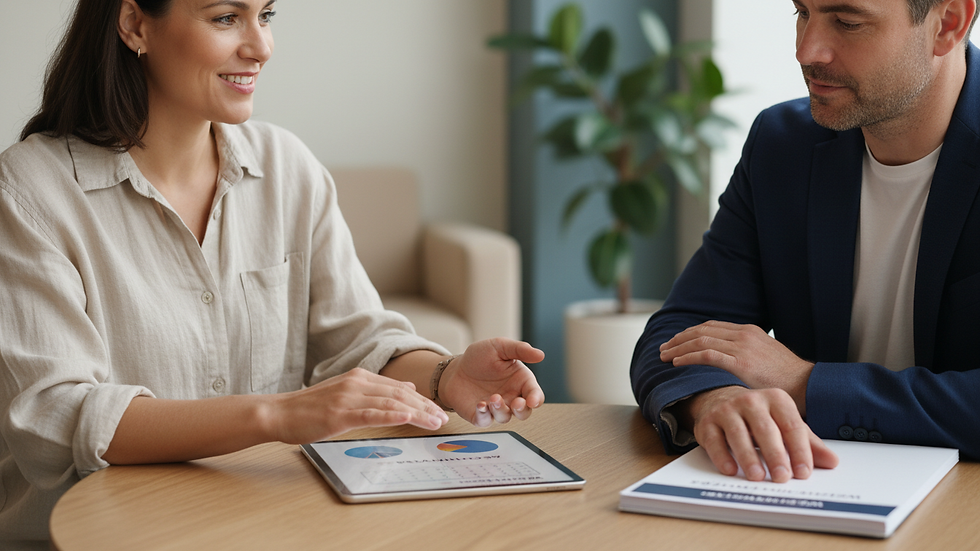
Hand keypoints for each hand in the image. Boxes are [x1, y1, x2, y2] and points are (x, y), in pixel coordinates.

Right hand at [267, 368, 448, 443]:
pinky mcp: (340, 413)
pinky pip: (372, 413)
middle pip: (399, 393)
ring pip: (390, 403)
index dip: (421, 399)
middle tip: (442, 418)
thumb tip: (406, 387)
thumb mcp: (347, 392)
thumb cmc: (311, 407)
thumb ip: (376, 390)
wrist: (279, 412)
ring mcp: (348, 397)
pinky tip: (408, 418)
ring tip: (434, 422)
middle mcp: (356, 383)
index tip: (437, 410)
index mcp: (359, 376)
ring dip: (417, 413)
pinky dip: (393, 415)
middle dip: (425, 406)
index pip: (398, 387)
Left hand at [440, 338, 545, 426]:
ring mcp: (495, 408)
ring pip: (505, 417)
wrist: (455, 369)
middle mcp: (510, 397)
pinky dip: (484, 415)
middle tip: (517, 403)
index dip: (536, 399)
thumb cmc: (479, 358)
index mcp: (520, 381)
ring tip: (493, 398)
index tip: (532, 400)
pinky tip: (480, 405)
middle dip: (522, 410)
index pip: (535, 394)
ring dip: (501, 410)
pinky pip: (485, 421)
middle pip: (524, 412)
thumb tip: (540, 354)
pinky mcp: (479, 416)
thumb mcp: (500, 347)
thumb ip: (520, 350)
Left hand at [660, 321, 813, 415]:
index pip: (712, 326)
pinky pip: (707, 354)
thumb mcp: (766, 357)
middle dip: (679, 338)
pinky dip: (688, 357)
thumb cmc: (788, 378)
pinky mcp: (741, 362)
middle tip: (664, 348)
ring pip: (700, 340)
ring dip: (678, 347)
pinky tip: (676, 362)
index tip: (676, 341)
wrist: (808, 385)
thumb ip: (747, 355)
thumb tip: (731, 363)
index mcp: (748, 331)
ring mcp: (742, 346)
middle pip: (702, 330)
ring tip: (664, 356)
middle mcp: (743, 334)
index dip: (690, 333)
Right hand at [685, 386, 838, 482]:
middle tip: (782, 477)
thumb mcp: (785, 424)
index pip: (791, 425)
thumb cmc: (759, 417)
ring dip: (747, 456)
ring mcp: (727, 410)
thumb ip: (808, 443)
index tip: (804, 472)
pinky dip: (721, 456)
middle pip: (765, 429)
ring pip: (737, 433)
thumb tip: (832, 461)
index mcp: (776, 399)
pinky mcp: (707, 422)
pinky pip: (713, 439)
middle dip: (775, 454)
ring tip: (757, 476)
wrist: (720, 400)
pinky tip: (730, 470)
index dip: (799, 450)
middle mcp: (750, 400)